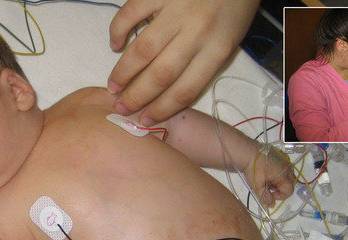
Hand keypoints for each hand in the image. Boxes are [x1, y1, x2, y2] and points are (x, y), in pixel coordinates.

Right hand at [108, 0, 258, 123]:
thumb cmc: (234, 6)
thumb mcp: (230, 38)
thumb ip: (204, 62)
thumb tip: (168, 89)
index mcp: (218, 50)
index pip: (185, 90)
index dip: (162, 110)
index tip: (145, 120)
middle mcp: (197, 33)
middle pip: (160, 75)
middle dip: (137, 97)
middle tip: (121, 108)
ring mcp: (176, 10)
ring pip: (142, 50)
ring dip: (124, 72)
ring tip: (113, 87)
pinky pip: (131, 13)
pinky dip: (118, 31)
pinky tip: (115, 44)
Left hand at [244, 147, 294, 207]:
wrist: (247, 151)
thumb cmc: (253, 169)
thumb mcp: (257, 186)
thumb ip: (265, 197)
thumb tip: (271, 205)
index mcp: (284, 175)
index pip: (289, 191)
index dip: (280, 196)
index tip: (270, 194)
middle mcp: (288, 168)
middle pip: (289, 183)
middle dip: (280, 188)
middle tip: (267, 187)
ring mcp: (285, 160)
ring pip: (287, 175)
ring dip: (279, 180)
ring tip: (267, 179)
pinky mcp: (281, 155)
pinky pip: (284, 166)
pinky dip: (278, 171)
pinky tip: (268, 171)